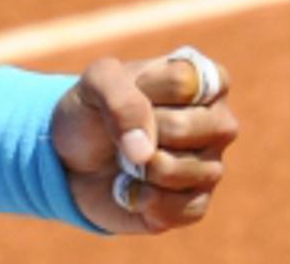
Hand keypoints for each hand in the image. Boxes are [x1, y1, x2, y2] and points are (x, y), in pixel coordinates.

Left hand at [50, 50, 238, 233]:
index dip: (141, 88)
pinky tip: (131, 186)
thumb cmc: (92, 111)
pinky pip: (174, 208)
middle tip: (125, 128)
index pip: (182, 82)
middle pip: (183, 127)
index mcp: (204, 80)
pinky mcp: (195, 204)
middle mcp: (218, 122)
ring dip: (135, 166)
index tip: (127, 88)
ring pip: (176, 170)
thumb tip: (145, 152)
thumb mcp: (94, 82)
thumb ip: (119, 97)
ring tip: (128, 157)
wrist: (71, 157)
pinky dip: (138, 197)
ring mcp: (211, 165)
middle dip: (137, 129)